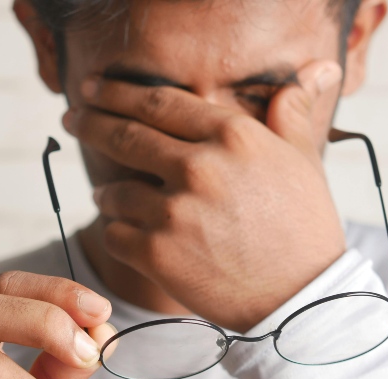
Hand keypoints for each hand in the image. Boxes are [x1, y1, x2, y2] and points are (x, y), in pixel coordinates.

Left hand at [64, 60, 345, 332]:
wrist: (302, 300)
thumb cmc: (305, 228)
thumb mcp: (305, 161)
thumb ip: (293, 112)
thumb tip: (316, 68)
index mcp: (232, 136)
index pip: (159, 102)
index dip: (118, 92)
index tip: (93, 89)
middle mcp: (199, 166)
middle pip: (125, 136)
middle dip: (90, 123)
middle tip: (71, 117)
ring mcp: (174, 212)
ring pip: (114, 192)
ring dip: (107, 193)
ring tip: (108, 197)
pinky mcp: (157, 255)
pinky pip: (114, 235)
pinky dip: (116, 233)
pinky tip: (125, 234)